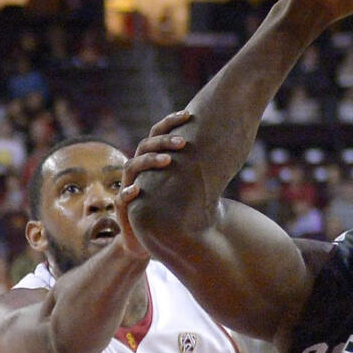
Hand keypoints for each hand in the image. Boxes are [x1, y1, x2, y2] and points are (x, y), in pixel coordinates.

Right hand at [116, 109, 191, 255]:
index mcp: (152, 159)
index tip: (188, 114)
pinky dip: (128, 192)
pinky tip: (138, 189)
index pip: (157, 133)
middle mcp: (139, 170)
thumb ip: (199, 168)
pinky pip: (121, 198)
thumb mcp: (190, 185)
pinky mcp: (124, 208)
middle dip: (163, 141)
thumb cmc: (173, 208)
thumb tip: (230, 148)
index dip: (170, 122)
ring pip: (132, 166)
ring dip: (149, 161)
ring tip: (167, 160)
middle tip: (182, 142)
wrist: (151, 239)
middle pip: (145, 145)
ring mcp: (128, 186)